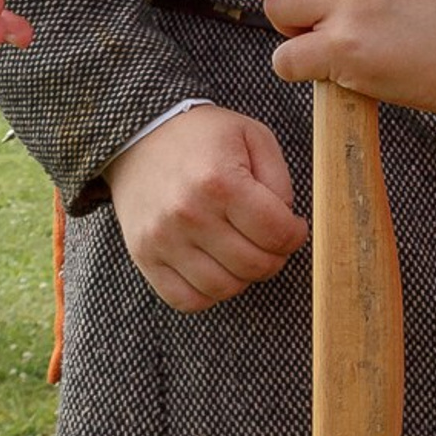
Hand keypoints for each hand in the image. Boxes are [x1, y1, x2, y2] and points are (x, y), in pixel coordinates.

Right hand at [105, 106, 307, 311]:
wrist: (140, 136)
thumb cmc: (202, 137)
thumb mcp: (252, 136)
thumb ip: (279, 180)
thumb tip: (286, 225)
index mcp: (220, 181)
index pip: (276, 233)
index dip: (295, 235)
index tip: (293, 228)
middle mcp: (189, 214)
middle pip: (254, 265)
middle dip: (275, 257)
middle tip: (271, 242)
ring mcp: (163, 239)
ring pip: (224, 288)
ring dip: (244, 277)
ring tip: (244, 253)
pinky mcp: (144, 256)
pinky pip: (186, 300)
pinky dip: (209, 294)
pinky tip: (217, 268)